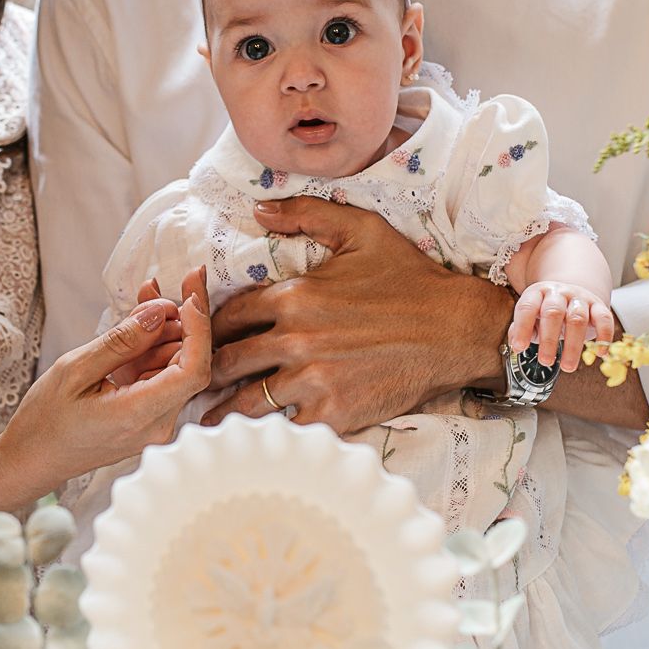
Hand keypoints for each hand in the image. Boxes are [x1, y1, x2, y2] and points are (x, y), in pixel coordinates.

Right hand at [0, 273, 210, 542]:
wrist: (30, 462)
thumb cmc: (44, 422)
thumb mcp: (75, 371)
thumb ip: (121, 341)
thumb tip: (159, 311)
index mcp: (141, 415)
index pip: (194, 369)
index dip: (199, 327)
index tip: (188, 294)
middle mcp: (158, 424)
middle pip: (190, 364)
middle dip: (181, 320)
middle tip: (165, 283)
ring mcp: (155, 423)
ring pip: (175, 367)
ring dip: (165, 331)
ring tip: (144, 296)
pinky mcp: (148, 418)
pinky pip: (160, 376)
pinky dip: (151, 349)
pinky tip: (137, 323)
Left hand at [204, 200, 504, 433]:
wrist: (456, 329)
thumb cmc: (410, 278)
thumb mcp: (361, 230)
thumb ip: (306, 215)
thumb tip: (258, 208)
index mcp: (293, 295)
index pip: (229, 315)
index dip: (211, 328)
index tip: (204, 338)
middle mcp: (295, 339)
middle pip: (227, 361)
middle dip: (207, 371)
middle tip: (193, 382)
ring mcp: (313, 379)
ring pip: (248, 401)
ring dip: (225, 410)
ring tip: (208, 420)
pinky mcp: (335, 412)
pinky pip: (285, 428)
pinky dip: (268, 433)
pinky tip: (255, 440)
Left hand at [507, 280, 615, 374]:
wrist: (573, 291)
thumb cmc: (547, 310)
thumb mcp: (531, 316)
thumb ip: (520, 329)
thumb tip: (515, 343)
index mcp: (537, 294)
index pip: (527, 308)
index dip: (522, 328)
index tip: (519, 347)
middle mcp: (558, 293)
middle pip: (553, 313)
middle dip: (549, 340)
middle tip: (545, 362)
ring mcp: (579, 298)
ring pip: (577, 318)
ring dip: (573, 345)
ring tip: (568, 367)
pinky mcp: (598, 305)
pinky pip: (604, 318)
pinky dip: (604, 336)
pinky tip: (600, 353)